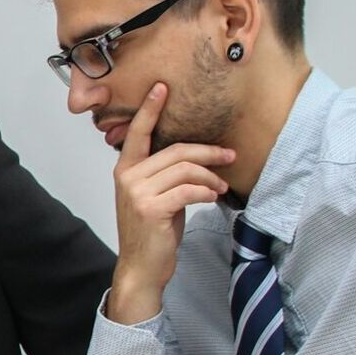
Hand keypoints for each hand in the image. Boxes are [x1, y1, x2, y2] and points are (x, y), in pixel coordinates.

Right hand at [106, 83, 233, 324]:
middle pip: (175, 151)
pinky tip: (212, 196)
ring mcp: (137, 192)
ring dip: (211, 176)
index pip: (137, 133)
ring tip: (221, 187)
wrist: (142, 266)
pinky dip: (205, 191)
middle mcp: (127, 177)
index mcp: (125, 169)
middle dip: (208, 152)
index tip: (162, 88)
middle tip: (230, 155)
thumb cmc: (152, 232)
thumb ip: (165, 174)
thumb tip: (197, 156)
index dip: (150, 109)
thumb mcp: (156, 196)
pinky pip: (188, 190)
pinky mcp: (151, 208)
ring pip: (185, 169)